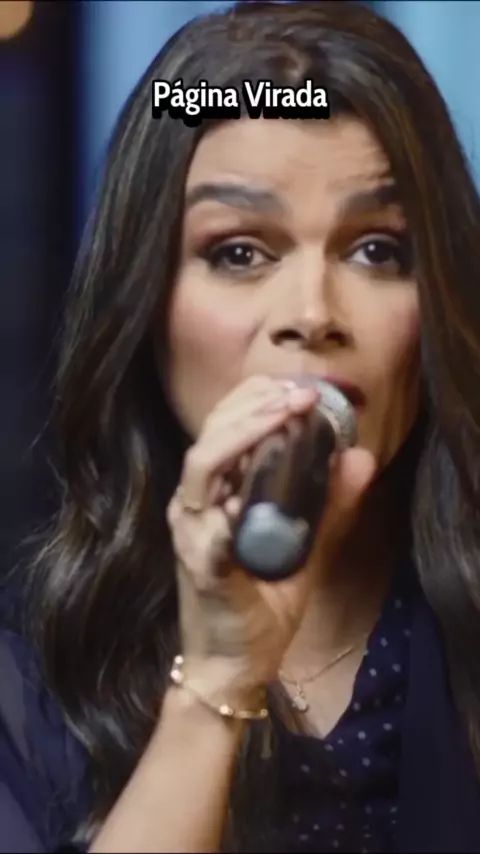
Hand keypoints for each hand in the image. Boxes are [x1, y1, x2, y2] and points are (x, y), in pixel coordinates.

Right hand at [167, 376, 375, 707]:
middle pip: (210, 438)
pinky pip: (205, 538)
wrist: (233, 662)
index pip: (223, 430)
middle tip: (298, 395)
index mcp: (215, 495)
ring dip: (240, 437)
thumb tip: (361, 455)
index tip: (298, 387)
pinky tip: (245, 500)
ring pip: (201, 470)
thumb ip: (332, 504)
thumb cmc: (263, 601)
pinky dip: (224, 516)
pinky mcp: (200, 570)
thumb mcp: (308, 545)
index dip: (255, 400)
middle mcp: (195, 507)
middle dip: (252, 407)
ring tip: (281, 415)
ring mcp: (192, 536)